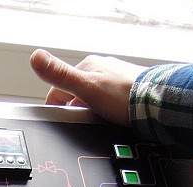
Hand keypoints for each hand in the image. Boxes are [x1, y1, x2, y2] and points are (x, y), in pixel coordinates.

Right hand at [29, 49, 144, 125]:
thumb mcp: (84, 87)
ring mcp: (117, 78)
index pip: (61, 87)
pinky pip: (111, 100)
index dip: (56, 106)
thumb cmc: (122, 96)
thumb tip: (36, 58)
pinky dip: (107, 110)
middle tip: (80, 123)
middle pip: (78, 92)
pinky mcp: (129, 89)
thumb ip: (59, 75)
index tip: (56, 120)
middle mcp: (104, 68)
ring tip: (97, 121)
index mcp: (89, 65)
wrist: (156, 104)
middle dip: (75, 108)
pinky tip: (112, 117)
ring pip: (94, 96)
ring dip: (92, 109)